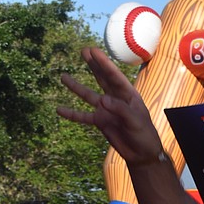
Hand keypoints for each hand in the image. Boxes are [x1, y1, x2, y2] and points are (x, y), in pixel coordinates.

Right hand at [58, 46, 162, 167]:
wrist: (141, 153)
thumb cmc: (144, 135)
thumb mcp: (135, 121)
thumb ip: (120, 109)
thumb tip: (102, 100)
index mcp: (128, 95)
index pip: (114, 76)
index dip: (104, 63)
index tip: (93, 50)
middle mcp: (116, 99)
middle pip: (102, 79)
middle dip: (93, 65)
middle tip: (83, 50)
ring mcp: (106, 109)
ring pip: (88, 95)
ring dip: (76, 87)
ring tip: (63, 77)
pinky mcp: (100, 121)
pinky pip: (83, 116)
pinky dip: (72, 114)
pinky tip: (59, 110)